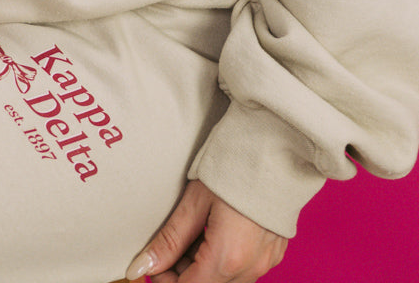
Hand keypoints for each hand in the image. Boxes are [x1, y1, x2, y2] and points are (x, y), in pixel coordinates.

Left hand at [125, 180, 286, 281]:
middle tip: (170, 246)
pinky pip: (243, 270)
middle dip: (183, 273)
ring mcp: (265, 262)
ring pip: (225, 281)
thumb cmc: (234, 168)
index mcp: (227, 258)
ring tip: (194, 234)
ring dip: (203, 268)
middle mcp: (250, 268)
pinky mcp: (274, 253)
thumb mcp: (195, 201)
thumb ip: (169, 240)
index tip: (154, 263)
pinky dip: (223, 260)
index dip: (164, 280)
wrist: (275, 148)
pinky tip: (215, 233)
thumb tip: (143, 265)